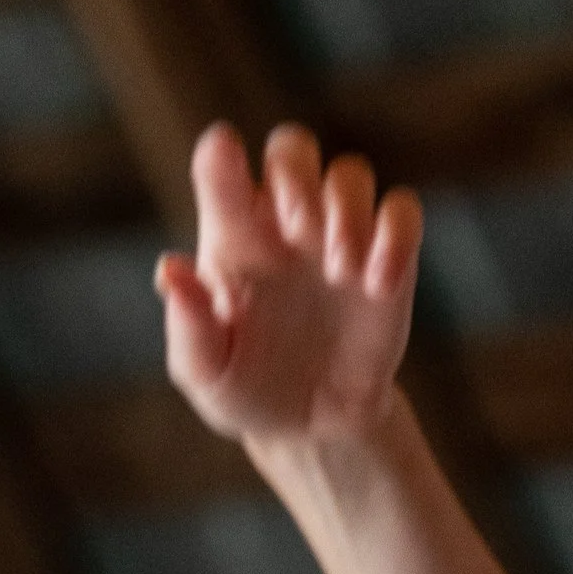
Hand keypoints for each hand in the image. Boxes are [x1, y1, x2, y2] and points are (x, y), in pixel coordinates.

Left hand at [156, 121, 419, 452]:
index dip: (220, 157)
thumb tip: (170, 269)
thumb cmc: (243, 388)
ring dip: (346, 211)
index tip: (221, 149)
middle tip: (297, 231)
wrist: (310, 424)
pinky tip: (376, 286)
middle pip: (292, 149)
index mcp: (231, 238)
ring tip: (340, 274)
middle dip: (295, 174)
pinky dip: (396, 236)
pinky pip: (402, 212)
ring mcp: (338, 236)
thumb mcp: (205, 374)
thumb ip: (188, 328)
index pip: (221, 176)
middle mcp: (284, 225)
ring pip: (349, 174)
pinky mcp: (389, 258)